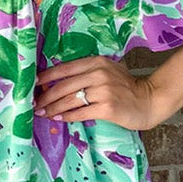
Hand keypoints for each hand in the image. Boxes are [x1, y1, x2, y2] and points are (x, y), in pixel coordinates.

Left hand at [34, 55, 160, 131]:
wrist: (149, 101)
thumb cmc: (125, 88)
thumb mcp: (107, 72)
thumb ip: (87, 73)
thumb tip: (58, 82)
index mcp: (97, 62)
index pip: (64, 68)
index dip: (46, 77)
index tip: (34, 85)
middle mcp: (99, 74)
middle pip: (64, 86)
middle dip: (46, 96)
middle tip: (35, 104)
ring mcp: (104, 91)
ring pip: (70, 100)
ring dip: (53, 108)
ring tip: (43, 113)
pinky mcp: (108, 108)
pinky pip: (81, 113)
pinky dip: (67, 116)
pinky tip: (58, 119)